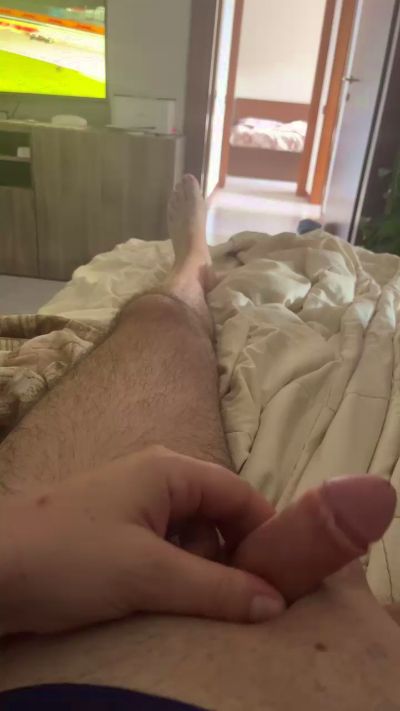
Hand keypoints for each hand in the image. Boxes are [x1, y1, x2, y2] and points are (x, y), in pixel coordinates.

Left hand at [0, 446, 284, 635]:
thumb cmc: (71, 559)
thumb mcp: (148, 575)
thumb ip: (216, 589)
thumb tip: (277, 604)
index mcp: (169, 470)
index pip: (239, 493)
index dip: (268, 531)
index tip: (289, 578)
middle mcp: (156, 480)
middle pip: (218, 513)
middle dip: (236, 555)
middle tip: (250, 601)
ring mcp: (134, 507)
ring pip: (192, 536)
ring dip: (206, 570)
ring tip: (210, 607)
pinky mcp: (118, 534)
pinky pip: (166, 550)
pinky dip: (179, 574)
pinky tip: (175, 602)